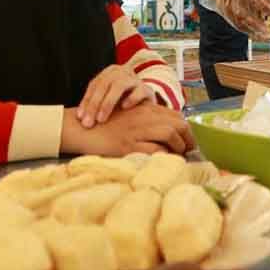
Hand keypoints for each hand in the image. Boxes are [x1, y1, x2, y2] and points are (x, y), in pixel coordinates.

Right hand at [60, 104, 195, 156]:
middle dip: (187, 138)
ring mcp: (136, 130)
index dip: (186, 129)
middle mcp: (144, 116)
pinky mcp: (128, 144)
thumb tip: (168, 132)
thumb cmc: (105, 123)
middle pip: (177, 123)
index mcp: (145, 108)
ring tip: (177, 156)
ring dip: (178, 147)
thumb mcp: (129, 116)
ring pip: (169, 134)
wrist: (81, 127)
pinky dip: (162, 156)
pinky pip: (153, 150)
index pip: (176, 116)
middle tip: (188, 150)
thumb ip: (147, 120)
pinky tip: (162, 160)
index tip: (188, 141)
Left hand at [76, 65, 156, 128]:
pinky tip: (124, 108)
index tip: (80, 117)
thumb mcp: (107, 100)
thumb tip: (80, 118)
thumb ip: (94, 104)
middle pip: (104, 84)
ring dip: (108, 103)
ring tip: (101, 119)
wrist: (146, 104)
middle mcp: (122, 72)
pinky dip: (131, 98)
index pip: (95, 84)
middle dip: (94, 104)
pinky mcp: (147, 89)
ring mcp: (135, 79)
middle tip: (89, 122)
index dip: (86, 101)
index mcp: (110, 72)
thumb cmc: (122, 102)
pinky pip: (139, 91)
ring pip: (119, 85)